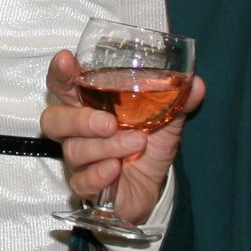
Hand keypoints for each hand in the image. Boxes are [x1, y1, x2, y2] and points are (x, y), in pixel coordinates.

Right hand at [40, 49, 200, 227]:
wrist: (153, 189)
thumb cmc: (148, 146)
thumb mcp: (165, 120)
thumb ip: (177, 100)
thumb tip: (195, 84)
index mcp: (89, 105)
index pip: (63, 85)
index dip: (60, 73)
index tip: (67, 61)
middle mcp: (76, 131)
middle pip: (54, 120)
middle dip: (80, 119)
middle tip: (109, 123)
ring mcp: (78, 160)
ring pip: (75, 150)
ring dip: (107, 147)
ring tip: (136, 143)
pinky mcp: (85, 187)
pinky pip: (81, 181)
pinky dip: (99, 174)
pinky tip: (116, 169)